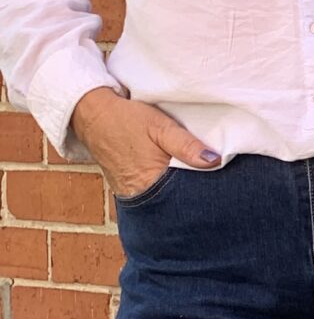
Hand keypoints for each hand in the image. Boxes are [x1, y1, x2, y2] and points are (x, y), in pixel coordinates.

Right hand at [71, 85, 218, 200]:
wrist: (93, 116)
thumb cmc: (128, 120)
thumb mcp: (161, 127)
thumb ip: (187, 145)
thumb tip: (214, 161)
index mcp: (150, 182)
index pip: (185, 197)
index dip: (202, 190)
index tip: (216, 183)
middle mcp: (138, 195)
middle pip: (174, 202)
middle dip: (191, 194)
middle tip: (208, 183)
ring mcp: (130, 195)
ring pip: (163, 199)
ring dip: (177, 192)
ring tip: (192, 181)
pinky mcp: (126, 190)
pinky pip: (150, 195)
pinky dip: (163, 189)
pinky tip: (173, 181)